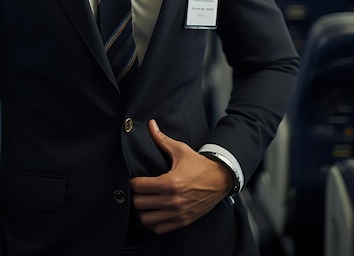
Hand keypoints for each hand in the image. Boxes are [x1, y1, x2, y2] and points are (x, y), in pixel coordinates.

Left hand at [129, 119, 232, 233]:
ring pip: (147, 220)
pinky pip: (159, 228)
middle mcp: (173, 201)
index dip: (133, 182)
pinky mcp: (182, 221)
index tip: (135, 179)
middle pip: (140, 204)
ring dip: (142, 211)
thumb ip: (162, 139)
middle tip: (138, 190)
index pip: (139, 187)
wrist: (220, 180)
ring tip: (144, 201)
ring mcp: (178, 213)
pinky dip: (152, 222)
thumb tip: (150, 124)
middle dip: (135, 196)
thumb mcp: (180, 150)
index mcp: (170, 182)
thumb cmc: (199, 165)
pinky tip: (153, 212)